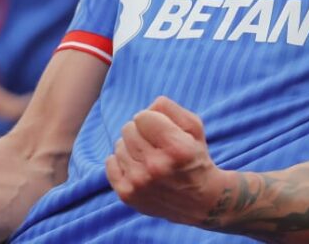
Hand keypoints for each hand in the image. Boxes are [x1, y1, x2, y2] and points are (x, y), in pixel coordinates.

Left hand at [105, 96, 228, 226]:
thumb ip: (169, 108)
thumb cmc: (194, 156)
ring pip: (119, 145)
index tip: (162, 130)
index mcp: (176, 148)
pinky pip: (110, 163)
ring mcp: (139, 183)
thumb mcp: (194, 126)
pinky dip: (122, 161)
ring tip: (149, 157)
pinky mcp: (127, 195)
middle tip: (156, 144)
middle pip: (128, 129)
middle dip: (141, 132)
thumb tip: (147, 107)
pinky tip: (138, 167)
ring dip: (132, 147)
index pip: (142, 116)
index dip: (152, 119)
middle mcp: (156, 167)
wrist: (199, 200)